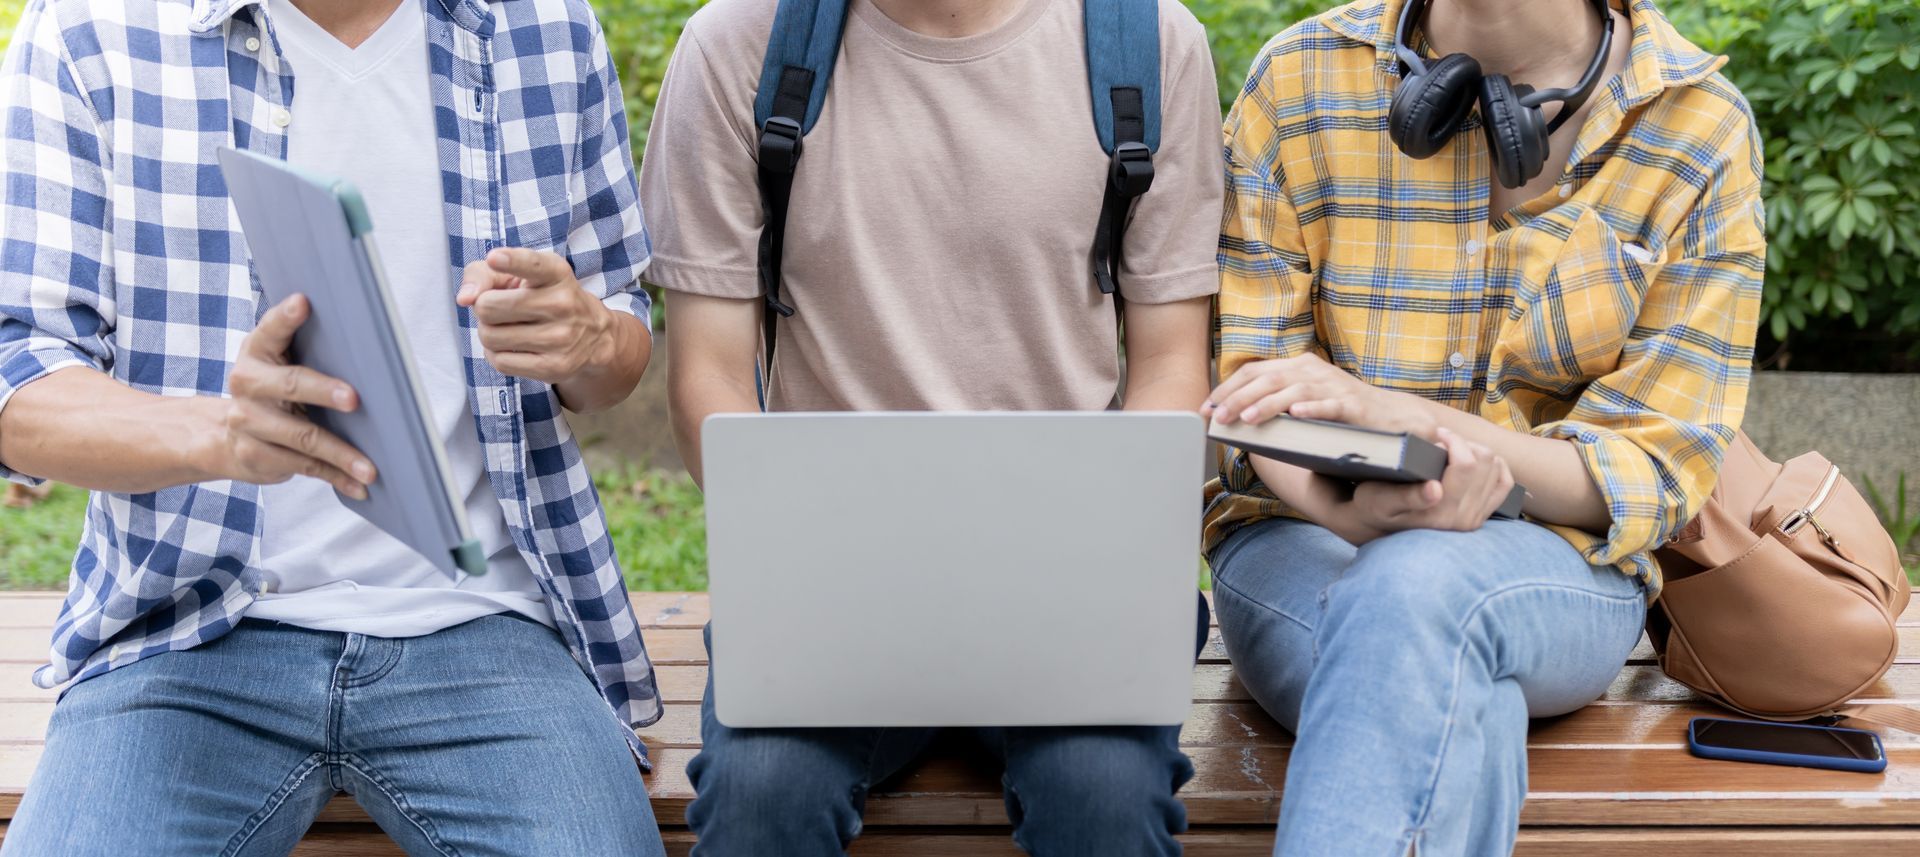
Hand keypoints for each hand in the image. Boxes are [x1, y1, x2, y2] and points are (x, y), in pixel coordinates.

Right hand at [203, 294, 374, 498]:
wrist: (222, 436)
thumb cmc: (272, 389)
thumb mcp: (279, 362)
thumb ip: (306, 346)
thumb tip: (367, 341)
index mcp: (256, 352)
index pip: (270, 330)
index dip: (286, 317)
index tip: (304, 302)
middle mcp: (246, 385)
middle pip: (290, 386)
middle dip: (323, 392)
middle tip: (354, 399)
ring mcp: (249, 424)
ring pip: (302, 438)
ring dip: (341, 453)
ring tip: (372, 467)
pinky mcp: (258, 456)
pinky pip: (305, 467)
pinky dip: (337, 478)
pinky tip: (362, 486)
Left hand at [458, 247, 613, 384]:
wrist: (593, 336)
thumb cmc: (544, 297)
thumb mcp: (518, 274)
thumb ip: (483, 274)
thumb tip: (465, 298)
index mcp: (556, 273)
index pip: (532, 264)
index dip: (511, 262)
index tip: (495, 258)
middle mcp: (562, 303)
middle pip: (488, 306)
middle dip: (484, 308)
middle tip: (499, 309)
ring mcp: (561, 338)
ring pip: (490, 337)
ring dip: (489, 333)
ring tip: (507, 328)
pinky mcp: (554, 367)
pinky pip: (500, 361)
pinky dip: (497, 354)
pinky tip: (513, 347)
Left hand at [1204, 353, 1435, 438]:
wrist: (1391, 416)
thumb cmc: (1339, 413)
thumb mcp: (1303, 401)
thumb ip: (1275, 402)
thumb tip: (1235, 418)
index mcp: (1297, 367)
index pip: (1254, 371)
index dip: (1228, 388)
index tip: (1207, 408)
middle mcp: (1312, 371)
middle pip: (1268, 379)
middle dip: (1239, 398)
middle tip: (1218, 416)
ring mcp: (1333, 386)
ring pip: (1294, 391)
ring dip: (1268, 404)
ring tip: (1248, 418)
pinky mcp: (1352, 405)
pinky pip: (1329, 405)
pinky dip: (1312, 409)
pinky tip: (1296, 415)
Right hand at [1348, 428, 1514, 534]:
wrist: (1378, 527)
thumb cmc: (1375, 506)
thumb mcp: (1382, 500)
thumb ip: (1409, 497)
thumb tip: (1435, 490)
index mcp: (1440, 513)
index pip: (1466, 464)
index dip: (1453, 441)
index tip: (1435, 436)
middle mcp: (1462, 519)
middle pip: (1484, 461)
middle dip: (1465, 443)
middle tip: (1441, 441)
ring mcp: (1474, 519)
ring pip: (1495, 467)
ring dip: (1476, 451)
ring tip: (1452, 451)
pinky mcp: (1481, 516)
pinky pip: (1504, 483)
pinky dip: (1495, 466)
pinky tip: (1475, 461)